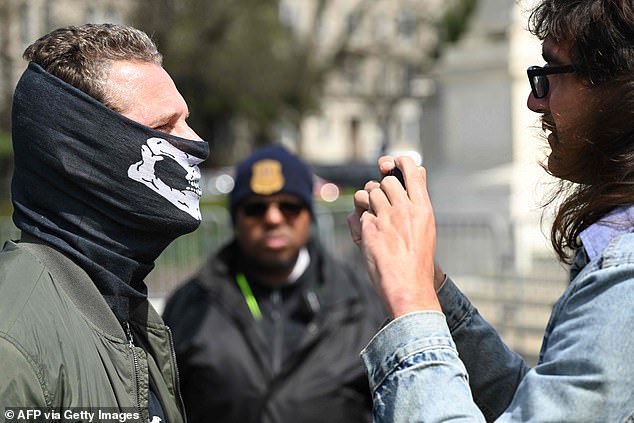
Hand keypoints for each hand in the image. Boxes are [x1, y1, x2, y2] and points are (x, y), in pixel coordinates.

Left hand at [347, 156, 440, 316]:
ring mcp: (386, 218)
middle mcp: (405, 209)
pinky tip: (365, 234)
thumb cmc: (417, 262)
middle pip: (385, 180)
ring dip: (365, 201)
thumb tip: (412, 173)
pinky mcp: (369, 229)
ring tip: (370, 216)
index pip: (412, 169)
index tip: (389, 164)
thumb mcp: (425, 229)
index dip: (398, 161)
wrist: (408, 288)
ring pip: (368, 192)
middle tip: (378, 204)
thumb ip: (415, 203)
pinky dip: (357, 222)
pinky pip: (356, 214)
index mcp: (423, 208)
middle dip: (378, 188)